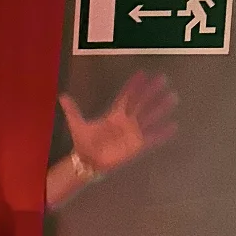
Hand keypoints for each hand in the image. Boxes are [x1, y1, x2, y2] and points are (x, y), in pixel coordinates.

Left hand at [59, 70, 177, 174]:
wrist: (88, 162)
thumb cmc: (84, 143)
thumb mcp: (77, 125)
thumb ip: (72, 110)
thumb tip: (61, 96)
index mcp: (114, 114)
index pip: (126, 96)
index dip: (134, 85)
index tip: (142, 73)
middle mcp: (126, 121)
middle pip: (141, 102)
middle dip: (152, 91)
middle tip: (162, 78)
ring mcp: (133, 133)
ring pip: (150, 117)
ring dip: (160, 107)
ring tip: (172, 97)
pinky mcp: (137, 146)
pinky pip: (152, 138)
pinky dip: (162, 133)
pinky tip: (173, 126)